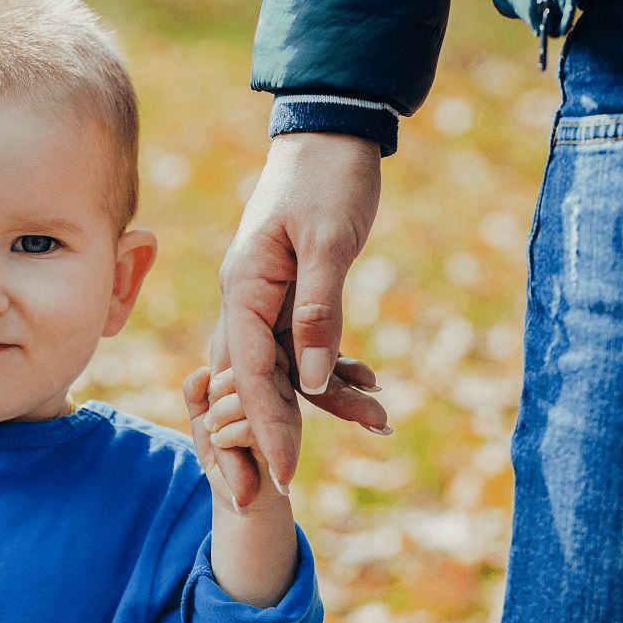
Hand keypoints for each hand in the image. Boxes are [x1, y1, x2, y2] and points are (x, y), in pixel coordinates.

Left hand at [184, 354, 298, 606]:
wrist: (240, 496)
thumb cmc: (225, 453)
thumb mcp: (202, 419)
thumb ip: (197, 393)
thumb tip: (202, 372)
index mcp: (267, 380)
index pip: (244, 358)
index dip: (219, 379)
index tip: (211, 400)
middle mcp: (283, 392)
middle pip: (247, 370)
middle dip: (218, 396)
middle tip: (212, 422)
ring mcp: (287, 415)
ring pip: (247, 396)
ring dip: (220, 417)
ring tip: (218, 436)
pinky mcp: (286, 441)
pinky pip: (251, 425)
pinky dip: (228, 436)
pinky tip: (225, 446)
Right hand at [213, 132, 386, 501]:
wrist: (334, 133)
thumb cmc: (329, 178)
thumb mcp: (329, 241)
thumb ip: (318, 310)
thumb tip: (311, 379)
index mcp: (243, 286)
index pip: (249, 372)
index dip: (265, 428)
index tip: (281, 477)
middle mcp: (247, 299)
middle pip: (251, 382)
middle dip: (271, 434)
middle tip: (285, 489)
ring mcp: (269, 298)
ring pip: (285, 367)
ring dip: (324, 399)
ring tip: (379, 420)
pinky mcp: (294, 295)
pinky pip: (305, 346)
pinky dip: (333, 368)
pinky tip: (369, 386)